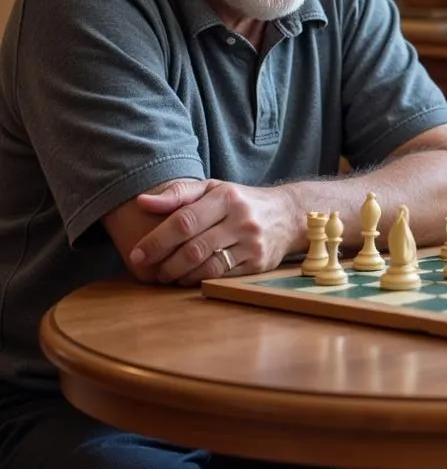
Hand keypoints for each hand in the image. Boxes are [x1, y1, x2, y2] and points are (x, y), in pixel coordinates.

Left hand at [128, 179, 295, 285]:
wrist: (287, 215)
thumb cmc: (240, 201)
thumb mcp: (213, 188)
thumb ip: (178, 193)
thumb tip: (142, 201)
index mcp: (227, 197)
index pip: (184, 221)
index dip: (156, 240)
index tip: (137, 254)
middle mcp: (241, 220)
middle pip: (193, 248)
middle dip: (164, 263)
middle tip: (149, 269)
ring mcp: (251, 243)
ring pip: (206, 266)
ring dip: (179, 275)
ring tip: (165, 275)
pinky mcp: (257, 264)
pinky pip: (221, 276)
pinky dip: (198, 280)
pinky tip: (187, 277)